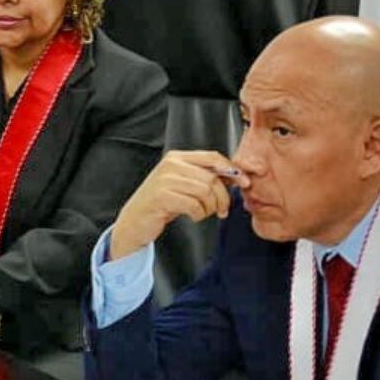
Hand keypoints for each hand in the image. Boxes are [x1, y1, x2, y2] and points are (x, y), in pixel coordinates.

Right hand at [107, 149, 246, 260]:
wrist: (134, 222)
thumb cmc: (162, 205)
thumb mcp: (184, 186)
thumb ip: (204, 177)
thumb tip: (236, 176)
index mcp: (177, 158)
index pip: (213, 157)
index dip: (232, 170)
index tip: (244, 183)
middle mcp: (170, 164)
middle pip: (212, 177)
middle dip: (222, 198)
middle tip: (221, 210)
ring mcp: (165, 179)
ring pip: (205, 191)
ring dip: (210, 208)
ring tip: (202, 213)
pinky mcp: (162, 196)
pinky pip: (194, 204)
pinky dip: (198, 214)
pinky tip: (192, 216)